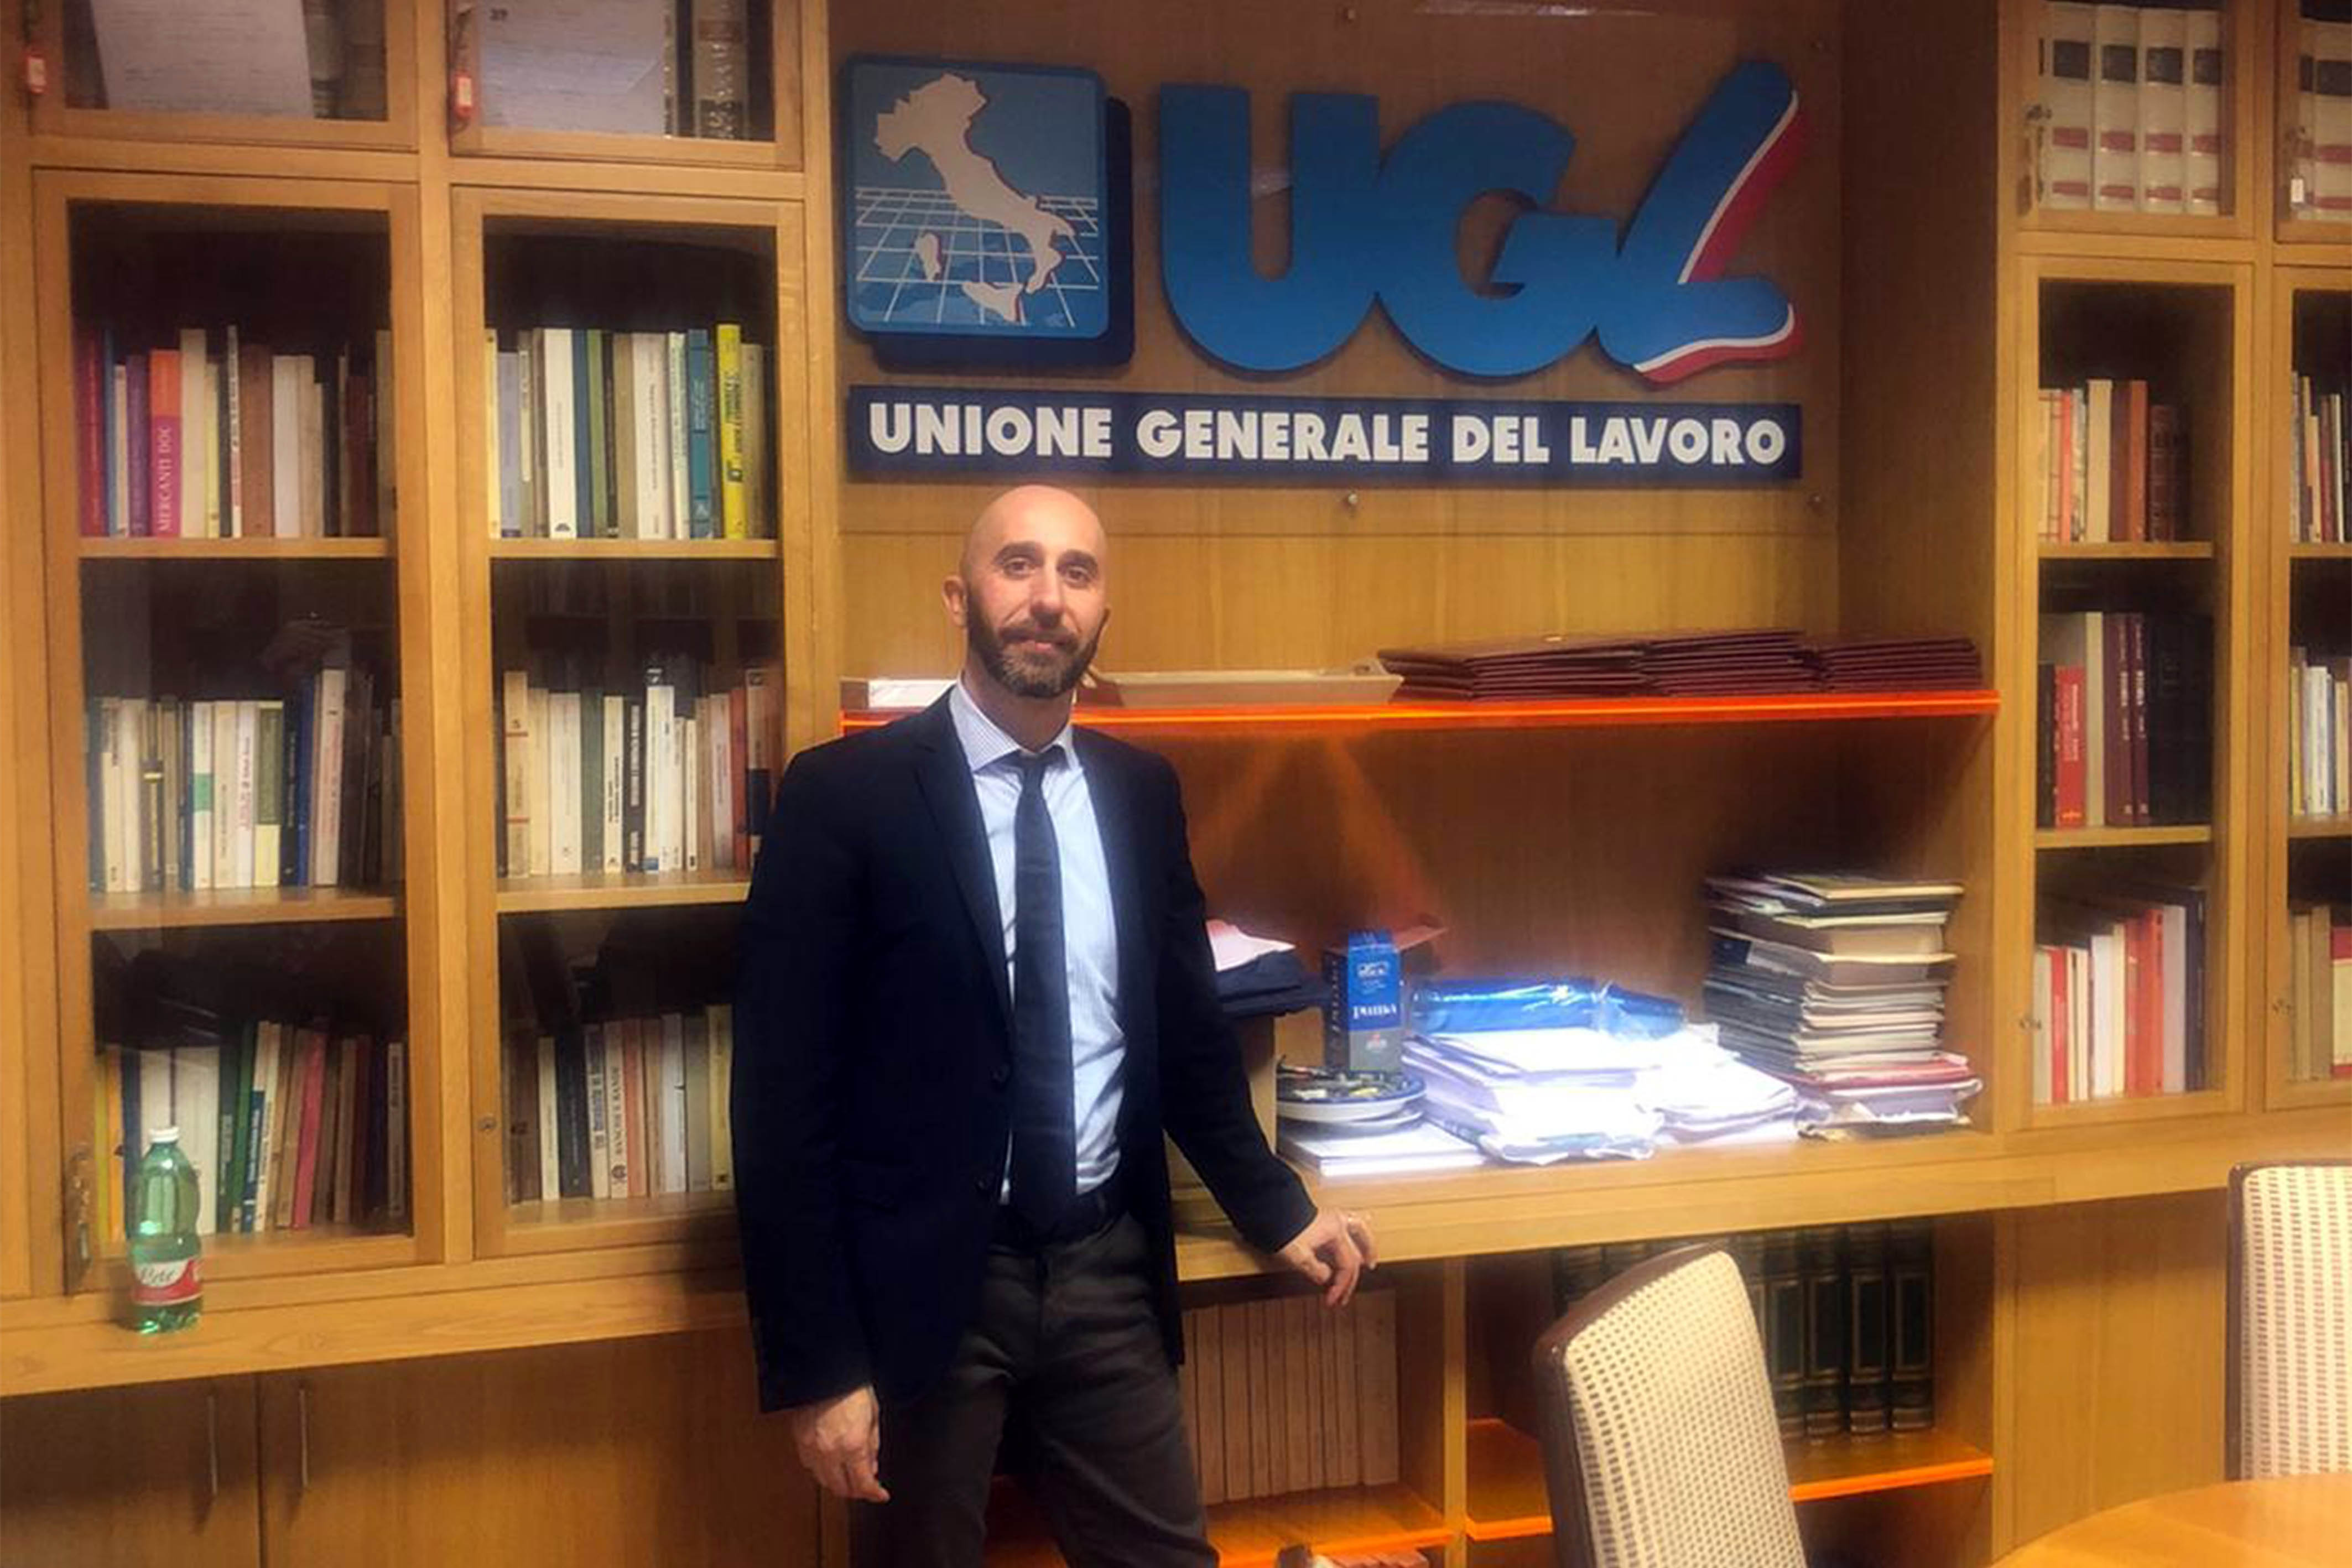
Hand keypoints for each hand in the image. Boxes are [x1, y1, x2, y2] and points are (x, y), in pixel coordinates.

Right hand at [788, 1384, 889, 1502]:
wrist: (826, 1369)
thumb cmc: (852, 1387)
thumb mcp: (873, 1416)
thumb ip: (872, 1446)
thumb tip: (871, 1467)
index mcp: (853, 1445)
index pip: (863, 1484)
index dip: (874, 1493)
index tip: (880, 1494)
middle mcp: (831, 1451)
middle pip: (841, 1488)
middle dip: (855, 1491)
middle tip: (865, 1486)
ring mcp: (812, 1447)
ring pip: (823, 1480)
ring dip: (837, 1482)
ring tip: (848, 1476)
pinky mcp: (799, 1440)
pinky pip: (809, 1465)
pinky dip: (821, 1469)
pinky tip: (830, 1463)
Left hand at [1276, 1207, 1376, 1307]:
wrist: (1269, 1210)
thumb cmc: (1283, 1229)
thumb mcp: (1298, 1255)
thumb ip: (1316, 1270)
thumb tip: (1326, 1277)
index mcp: (1336, 1231)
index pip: (1346, 1265)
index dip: (1340, 1286)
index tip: (1331, 1299)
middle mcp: (1338, 1223)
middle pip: (1354, 1255)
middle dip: (1351, 1278)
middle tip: (1346, 1295)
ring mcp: (1332, 1218)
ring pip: (1359, 1231)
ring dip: (1366, 1248)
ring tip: (1369, 1260)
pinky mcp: (1324, 1218)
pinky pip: (1349, 1226)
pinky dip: (1355, 1237)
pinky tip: (1352, 1242)